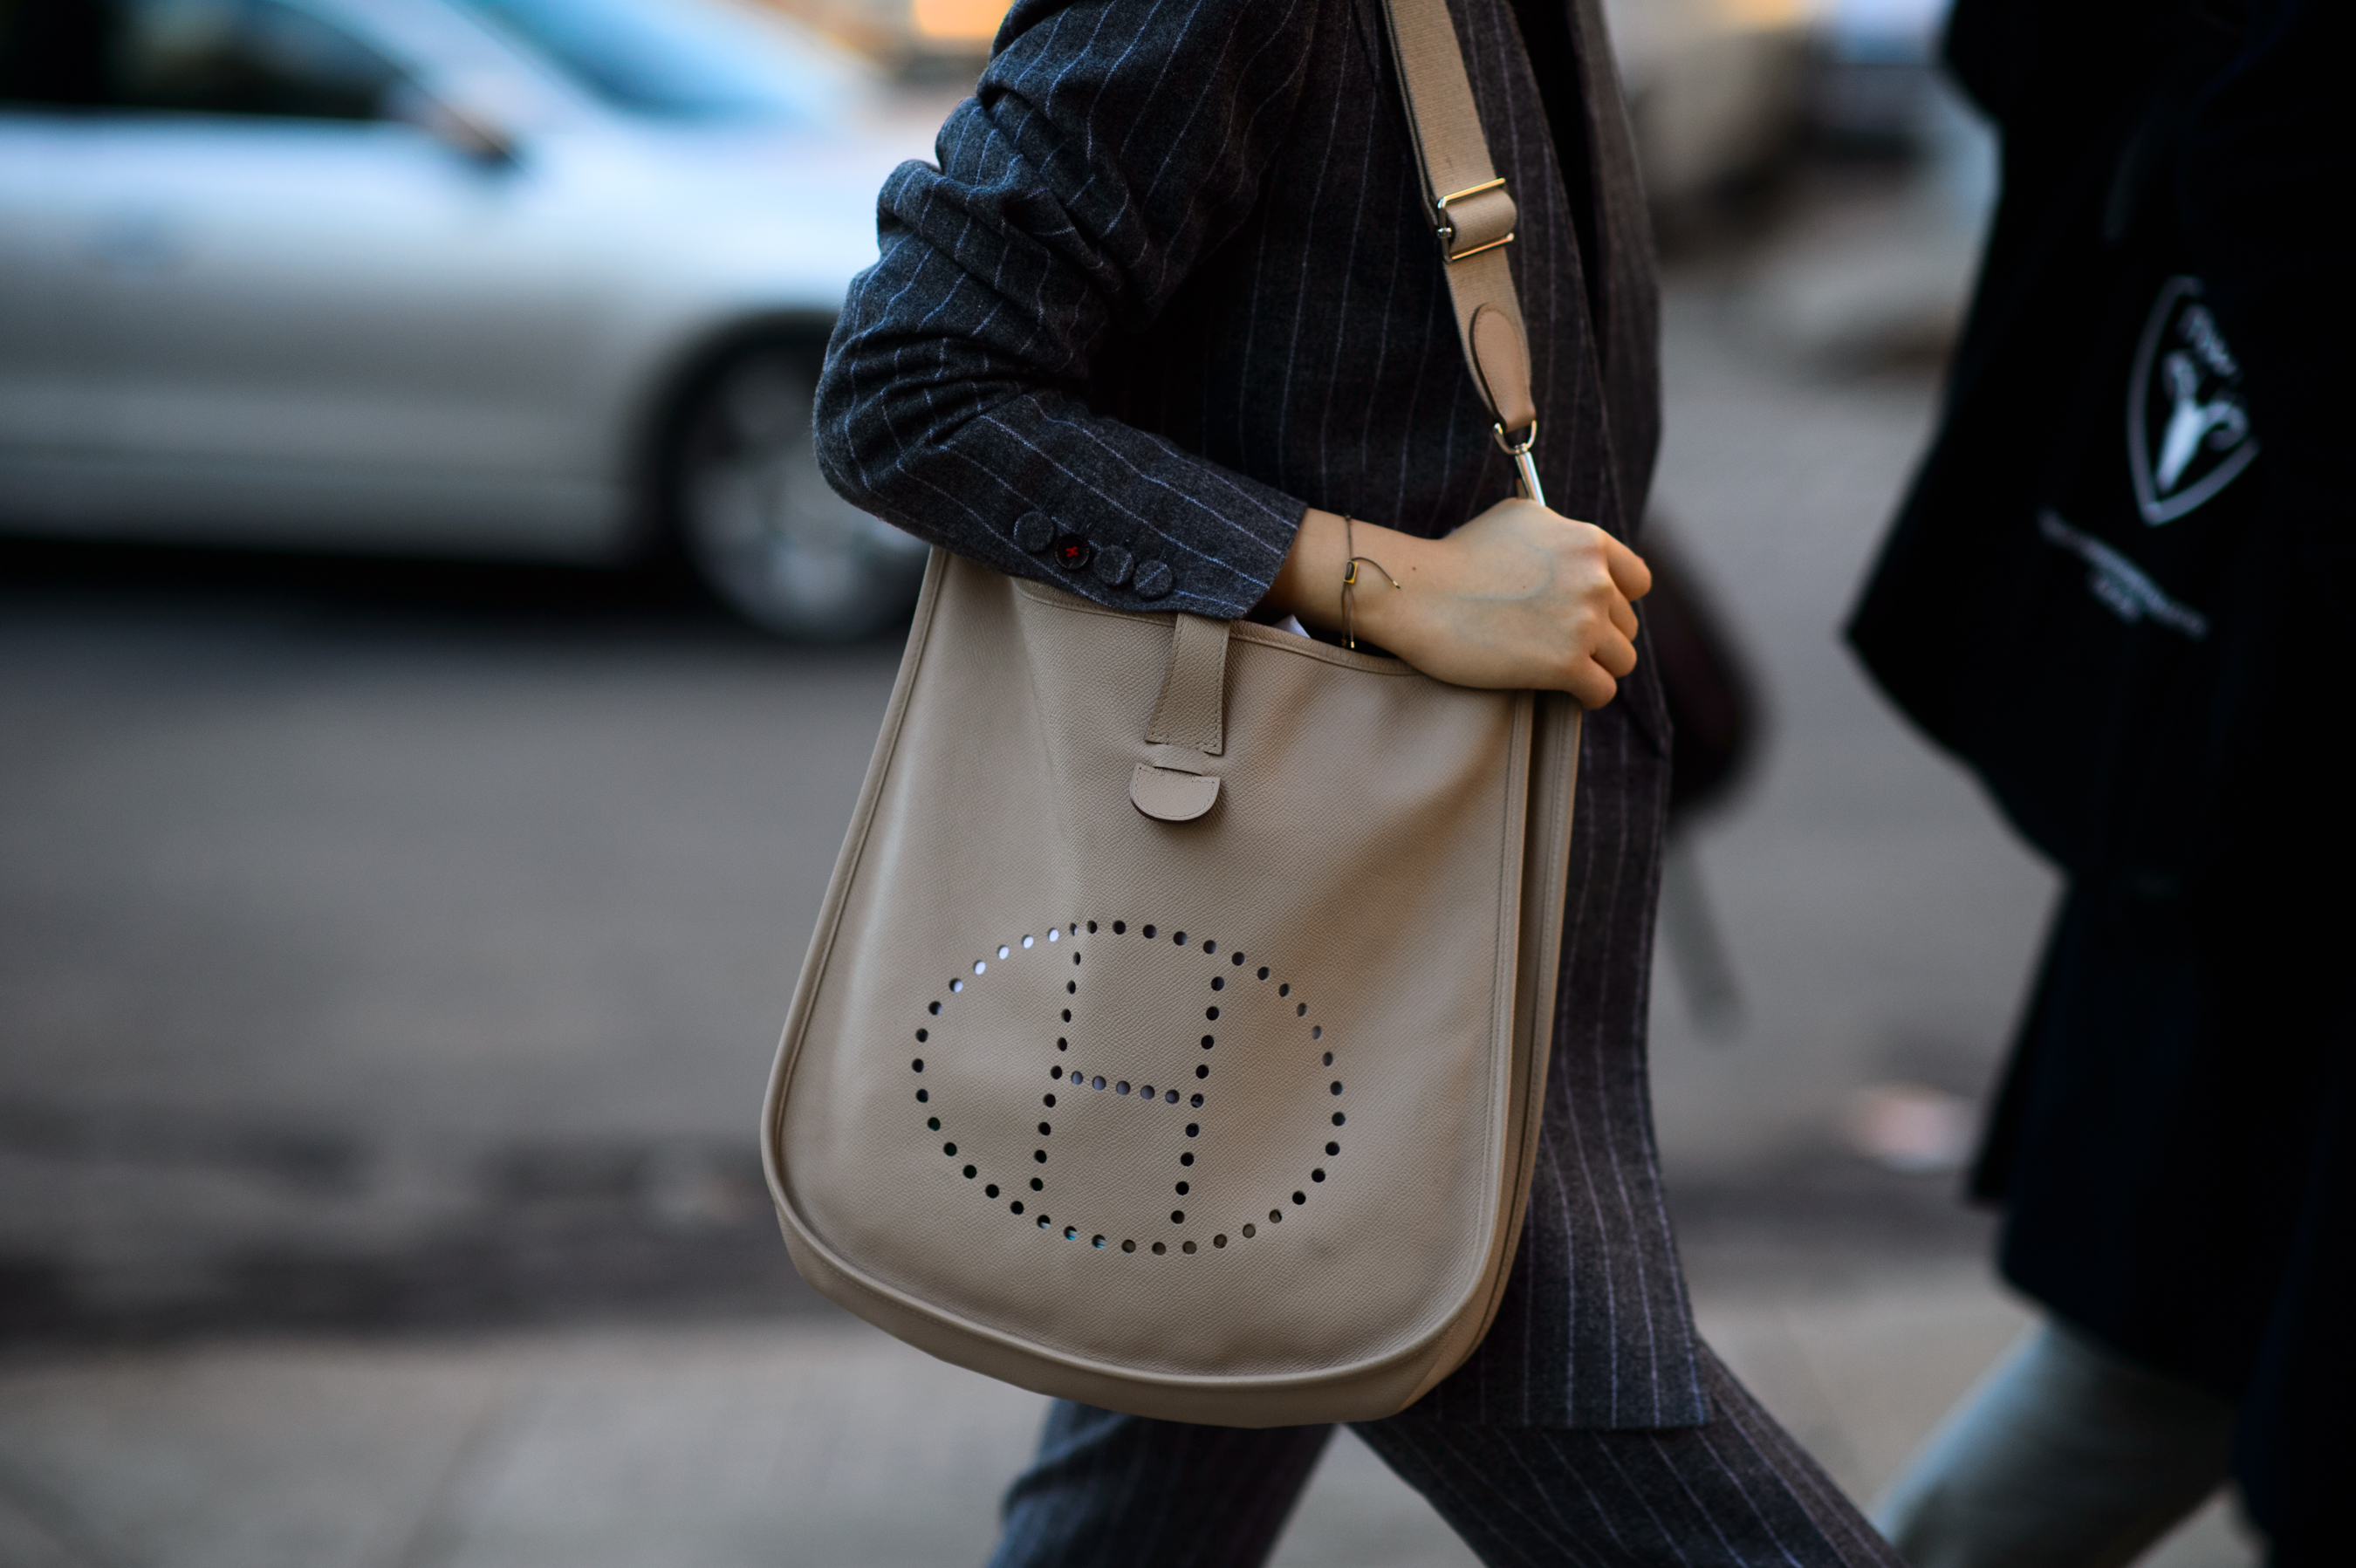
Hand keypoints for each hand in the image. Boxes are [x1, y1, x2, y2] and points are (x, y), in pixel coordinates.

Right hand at [1258, 501, 1651, 706]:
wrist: (1418, 591)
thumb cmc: (1456, 556)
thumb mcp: (1517, 517)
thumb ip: (1559, 532)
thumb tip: (1577, 553)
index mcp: (1587, 542)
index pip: (1638, 582)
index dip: (1617, 602)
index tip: (1595, 615)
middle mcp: (1594, 579)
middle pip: (1626, 625)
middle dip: (1600, 637)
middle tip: (1562, 645)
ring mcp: (1583, 622)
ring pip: (1621, 660)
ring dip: (1597, 668)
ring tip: (1566, 671)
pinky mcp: (1565, 664)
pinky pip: (1602, 691)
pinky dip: (1588, 696)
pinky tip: (1569, 694)